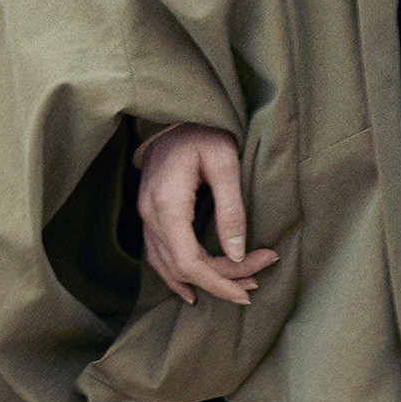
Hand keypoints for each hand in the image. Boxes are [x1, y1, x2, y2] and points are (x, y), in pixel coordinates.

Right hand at [136, 123, 279, 307]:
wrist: (174, 112)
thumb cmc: (203, 131)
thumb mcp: (225, 161)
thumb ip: (231, 208)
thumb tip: (236, 253)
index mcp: (167, 204)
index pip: (190, 262)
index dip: (219, 282)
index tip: (248, 290)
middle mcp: (150, 214)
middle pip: (182, 268)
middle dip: (221, 279)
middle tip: (256, 281)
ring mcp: (145, 215)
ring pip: (168, 266)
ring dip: (203, 280)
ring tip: (238, 285)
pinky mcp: (148, 213)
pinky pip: (157, 255)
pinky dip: (176, 275)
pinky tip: (192, 287)